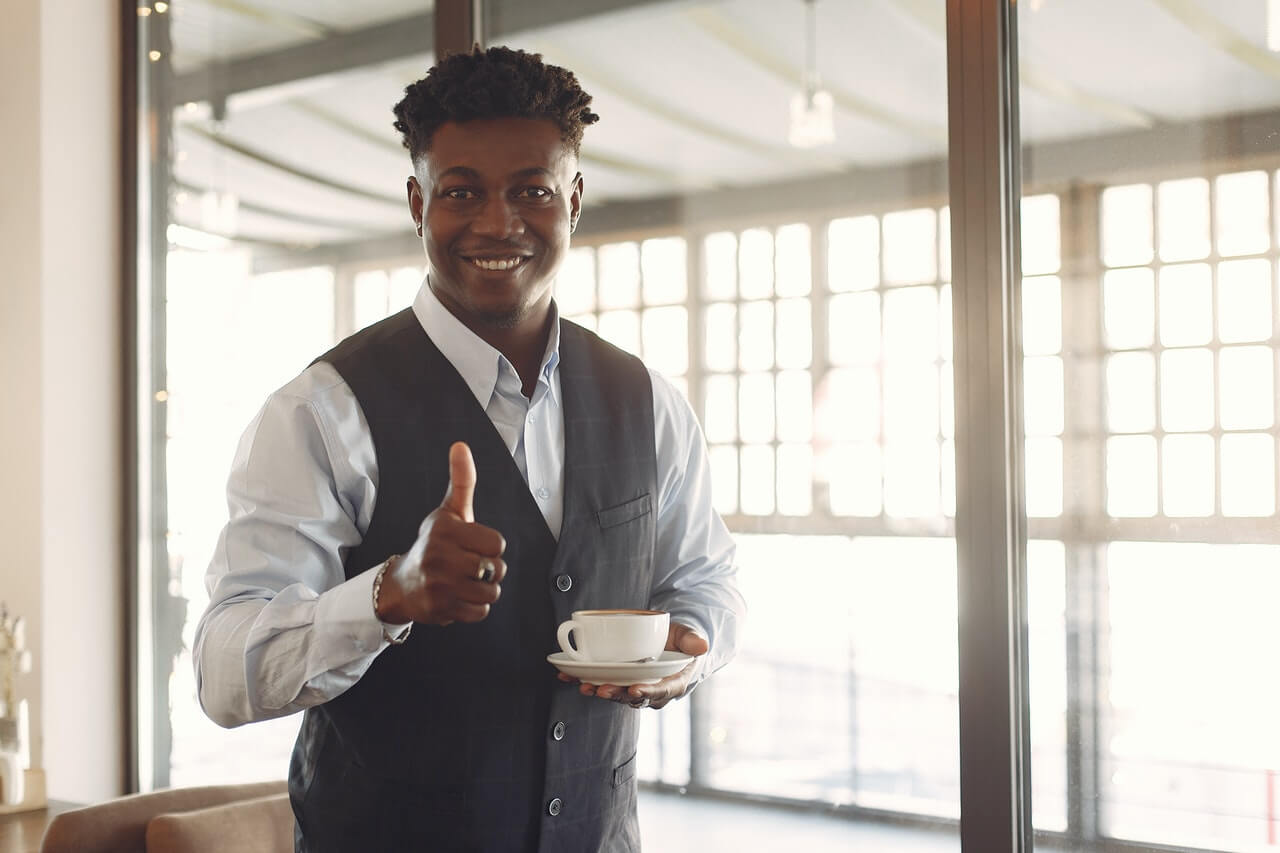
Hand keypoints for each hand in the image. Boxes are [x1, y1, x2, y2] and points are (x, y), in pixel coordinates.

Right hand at [374, 442, 506, 625]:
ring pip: (491, 592)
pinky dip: (475, 607)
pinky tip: (459, 596)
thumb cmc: (434, 544)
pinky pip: (481, 612)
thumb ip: (461, 481)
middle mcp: (439, 556)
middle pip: (497, 569)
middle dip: (490, 570)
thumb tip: (461, 445)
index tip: (474, 545)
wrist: (403, 583)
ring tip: (466, 582)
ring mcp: (438, 584)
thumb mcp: (449, 511)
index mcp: (445, 529)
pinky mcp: (440, 608)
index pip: (497, 544)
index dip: (490, 546)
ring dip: (484, 590)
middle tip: (470, 566)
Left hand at [559, 622, 707, 709]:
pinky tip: (566, 675)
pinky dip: (583, 680)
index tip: (634, 689)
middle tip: (601, 688)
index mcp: (672, 682)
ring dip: (598, 690)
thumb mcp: (690, 637)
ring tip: (582, 685)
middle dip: (616, 694)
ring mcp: (634, 686)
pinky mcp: (619, 680)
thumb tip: (701, 646)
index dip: (647, 692)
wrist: (673, 645)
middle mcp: (651, 690)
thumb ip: (693, 640)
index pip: (660, 691)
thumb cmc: (682, 642)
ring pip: (615, 693)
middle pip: (633, 696)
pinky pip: (601, 683)